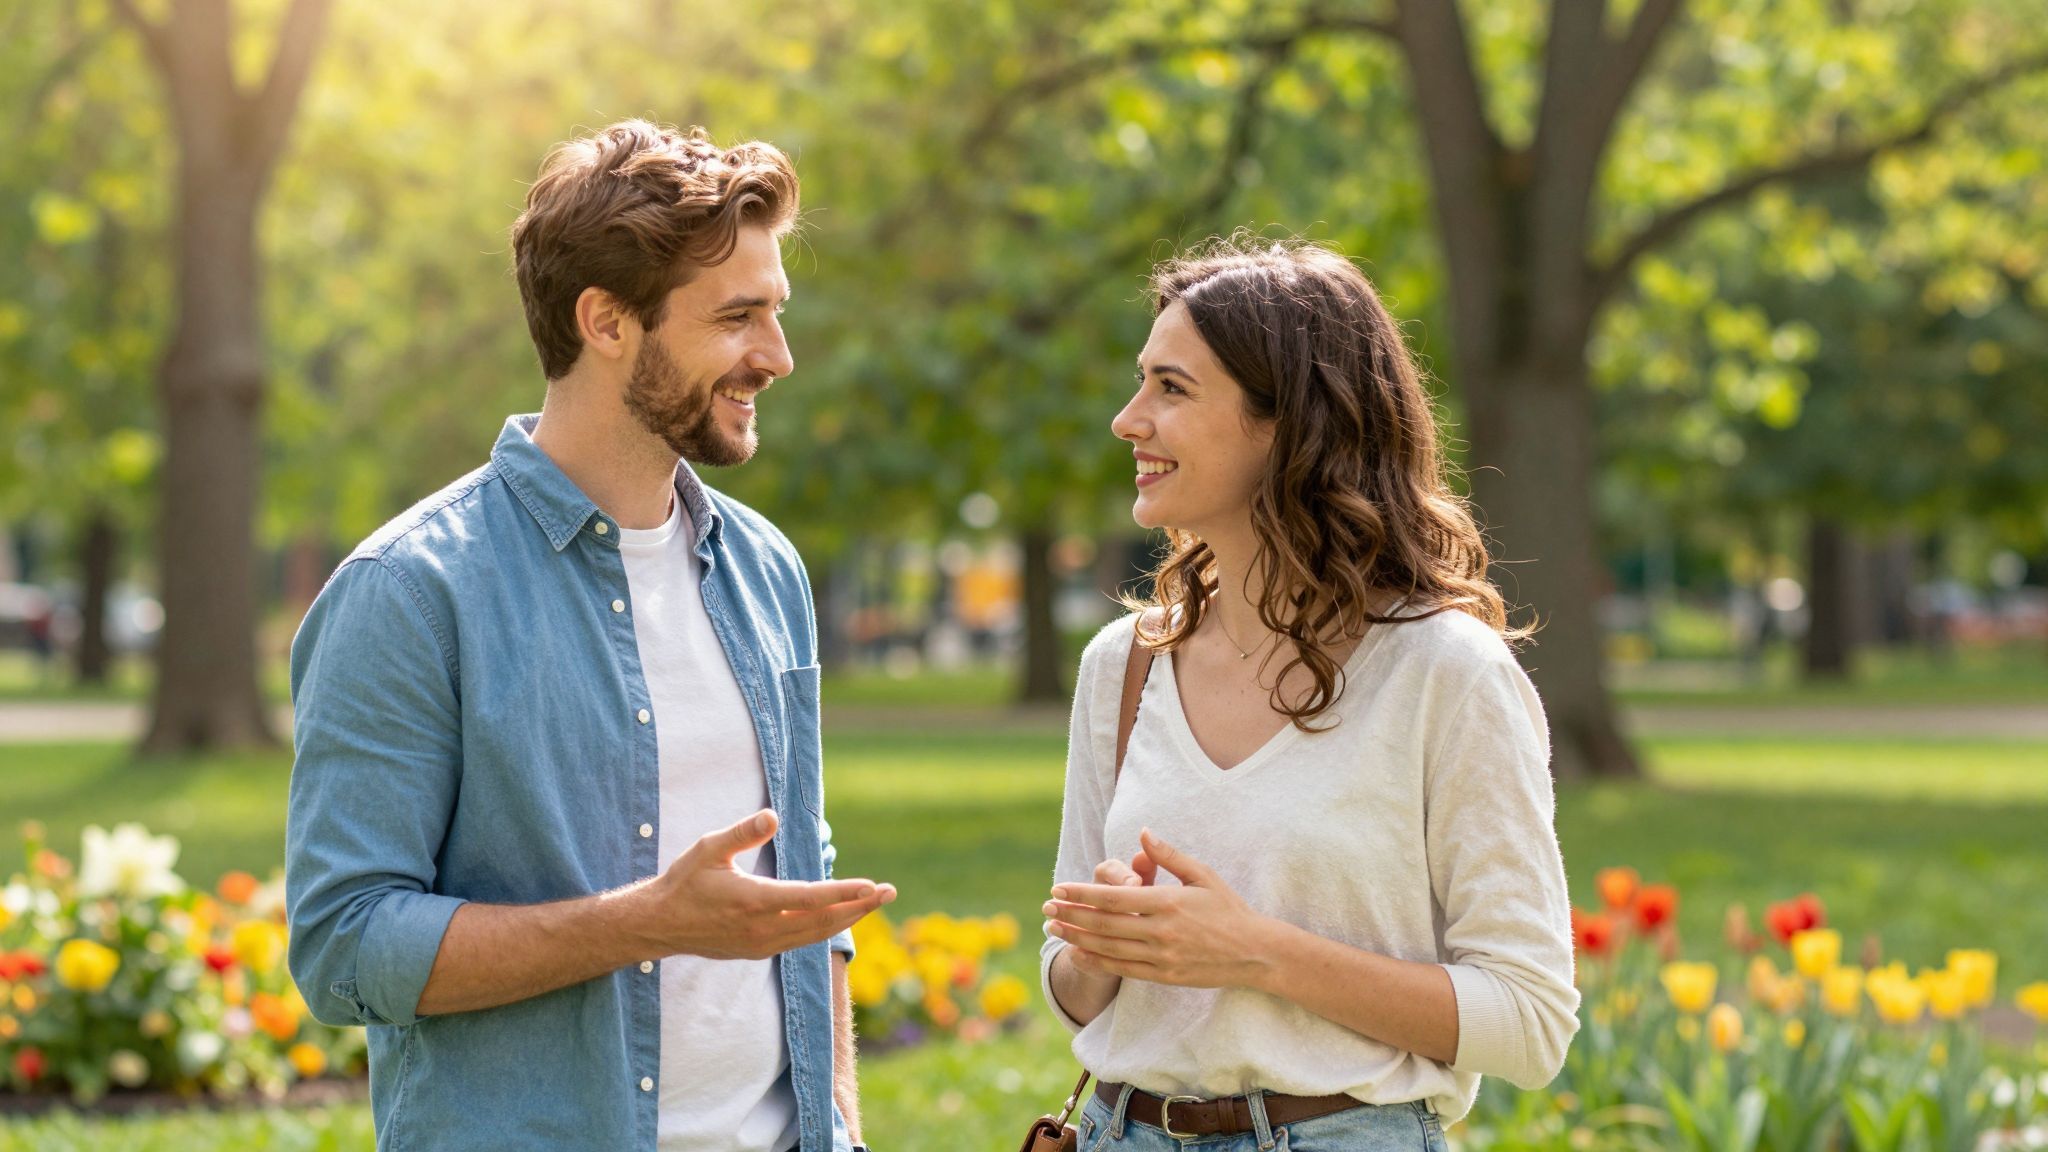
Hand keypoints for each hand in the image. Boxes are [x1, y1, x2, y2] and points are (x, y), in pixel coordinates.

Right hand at [640, 810, 894, 959]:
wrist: (660, 925)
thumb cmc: (685, 881)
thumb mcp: (709, 848)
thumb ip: (742, 833)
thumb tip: (772, 816)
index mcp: (753, 902)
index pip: (810, 899)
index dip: (844, 892)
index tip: (871, 885)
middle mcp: (763, 929)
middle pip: (823, 921)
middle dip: (860, 906)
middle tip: (890, 891)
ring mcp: (762, 945)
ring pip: (816, 935)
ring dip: (848, 918)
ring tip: (873, 903)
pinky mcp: (759, 952)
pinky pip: (802, 942)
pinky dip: (826, 929)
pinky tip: (840, 917)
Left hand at [1044, 828, 1282, 990]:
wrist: (1255, 952)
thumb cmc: (1229, 908)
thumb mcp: (1202, 875)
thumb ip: (1169, 855)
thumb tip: (1143, 833)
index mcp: (1168, 902)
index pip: (1114, 898)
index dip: (1082, 894)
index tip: (1058, 889)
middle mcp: (1161, 931)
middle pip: (1104, 924)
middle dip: (1071, 915)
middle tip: (1045, 908)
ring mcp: (1162, 956)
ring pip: (1109, 948)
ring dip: (1077, 938)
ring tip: (1054, 929)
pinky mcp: (1164, 976)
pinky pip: (1123, 969)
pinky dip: (1097, 961)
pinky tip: (1078, 953)